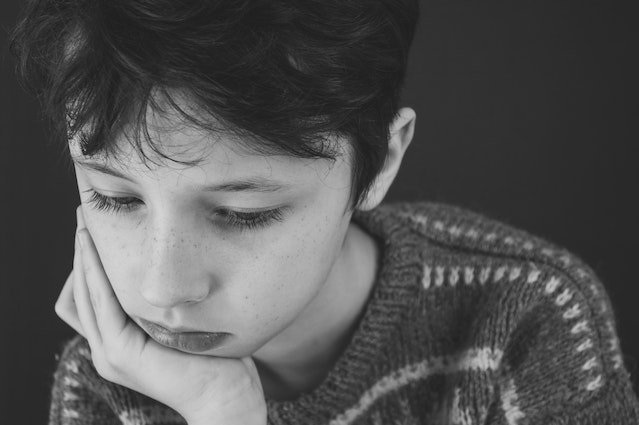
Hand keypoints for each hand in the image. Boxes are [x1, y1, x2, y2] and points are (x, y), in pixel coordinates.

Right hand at [55, 206, 266, 424]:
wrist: (227, 396)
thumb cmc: (214, 359)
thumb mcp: (182, 323)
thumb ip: (165, 305)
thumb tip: (171, 271)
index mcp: (120, 343)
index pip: (92, 297)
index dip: (88, 264)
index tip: (95, 230)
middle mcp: (108, 349)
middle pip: (81, 294)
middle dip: (81, 255)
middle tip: (83, 218)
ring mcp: (112, 355)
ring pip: (86, 297)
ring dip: (83, 260)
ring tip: (85, 227)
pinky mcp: (124, 354)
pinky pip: (103, 306)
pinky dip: (96, 277)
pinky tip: (96, 251)